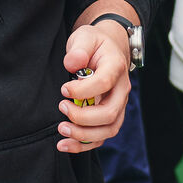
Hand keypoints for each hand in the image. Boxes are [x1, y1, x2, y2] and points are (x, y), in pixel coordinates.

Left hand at [59, 22, 131, 152]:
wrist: (108, 50)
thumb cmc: (94, 45)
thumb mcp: (85, 37)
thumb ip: (79, 49)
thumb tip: (72, 64)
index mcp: (115, 67)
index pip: (104, 83)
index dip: (83, 90)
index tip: (64, 90)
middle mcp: (121, 89)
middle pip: (109, 113)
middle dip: (82, 117)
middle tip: (62, 107)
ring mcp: (118, 105)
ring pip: (108, 129)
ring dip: (84, 135)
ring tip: (62, 129)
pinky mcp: (110, 117)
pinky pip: (101, 137)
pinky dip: (84, 145)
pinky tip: (65, 144)